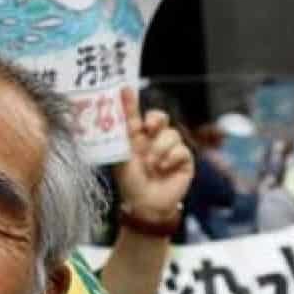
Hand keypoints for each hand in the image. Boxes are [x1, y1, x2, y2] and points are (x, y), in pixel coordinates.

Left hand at [114, 86, 192, 223]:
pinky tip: (162, 169)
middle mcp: (153, 139)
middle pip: (160, 117)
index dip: (130, 102)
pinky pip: (181, 150)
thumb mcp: (121, 157)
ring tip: (150, 165)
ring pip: (171, 134)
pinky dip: (170, 159)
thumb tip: (110, 114)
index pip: (134, 114)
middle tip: (149, 127)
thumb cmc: (130, 182)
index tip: (125, 90)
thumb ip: (121, 136)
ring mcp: (170, 148)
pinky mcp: (184, 160)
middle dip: (155, 119)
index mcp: (136, 136)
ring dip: (159, 150)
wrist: (145, 204)